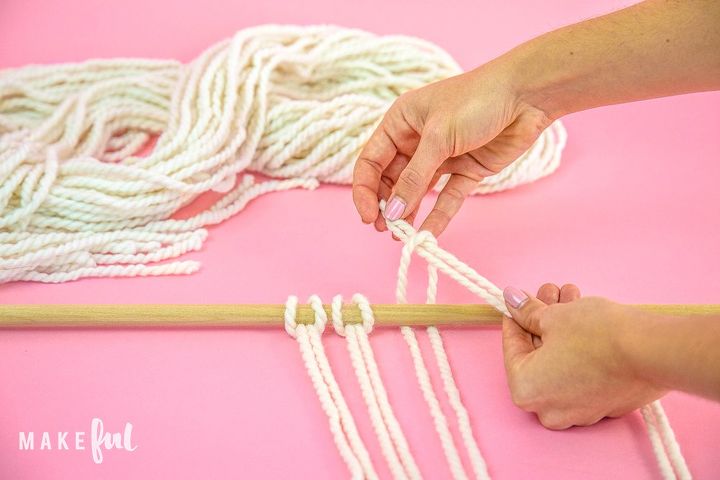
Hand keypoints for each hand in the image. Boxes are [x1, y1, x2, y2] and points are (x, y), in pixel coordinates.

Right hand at [352, 64, 551, 235]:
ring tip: (400, 236)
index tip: (368, 215)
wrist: (528, 95)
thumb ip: (414, 177)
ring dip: (408, 213)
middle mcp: (417, 140)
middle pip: (391, 179)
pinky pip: (446, 198)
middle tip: (384, 229)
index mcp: (400, 122)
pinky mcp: (465, 170)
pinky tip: (427, 235)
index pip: (371, 161)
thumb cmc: (477, 100)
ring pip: (417, 191)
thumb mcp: (438, 137)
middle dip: (386, 204)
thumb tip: (393, 212)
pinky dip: (437, 216)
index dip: (365, 190)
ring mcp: (442, 156)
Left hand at [502, 284, 664, 429]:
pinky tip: (586, 315)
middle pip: (538, 355)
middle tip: (547, 293)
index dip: (515, 318)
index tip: (517, 302)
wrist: (652, 352)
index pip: (512, 348)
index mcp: (526, 391)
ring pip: (561, 361)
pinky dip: (580, 346)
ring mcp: (580, 411)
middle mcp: (550, 410)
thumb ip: (527, 312)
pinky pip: (582, 373)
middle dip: (542, 319)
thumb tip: (512, 300)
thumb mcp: (552, 317)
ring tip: (570, 296)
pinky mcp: (606, 404)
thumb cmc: (596, 336)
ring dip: (562, 328)